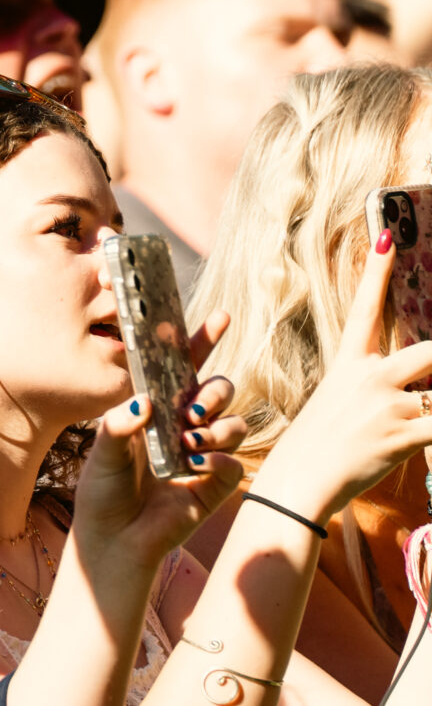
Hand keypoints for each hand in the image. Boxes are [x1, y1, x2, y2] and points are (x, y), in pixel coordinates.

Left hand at [68, 315, 248, 569]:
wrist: (113, 538)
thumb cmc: (102, 489)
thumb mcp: (102, 451)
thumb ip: (119, 425)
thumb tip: (145, 404)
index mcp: (156, 409)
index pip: (183, 369)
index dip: (201, 342)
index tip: (219, 317)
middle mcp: (184, 426)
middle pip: (219, 391)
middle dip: (214, 392)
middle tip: (192, 409)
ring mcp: (202, 454)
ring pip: (234, 424)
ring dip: (216, 428)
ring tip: (188, 443)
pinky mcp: (214, 484)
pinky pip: (234, 464)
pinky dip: (220, 461)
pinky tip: (197, 466)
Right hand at [256, 228, 431, 525]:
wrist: (298, 481)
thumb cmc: (317, 447)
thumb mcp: (338, 405)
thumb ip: (375, 389)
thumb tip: (416, 387)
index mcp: (348, 366)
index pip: (364, 308)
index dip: (378, 271)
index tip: (387, 236)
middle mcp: (369, 378)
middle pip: (431, 352)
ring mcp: (387, 405)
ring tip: (421, 410)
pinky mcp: (402, 436)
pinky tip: (431, 434)